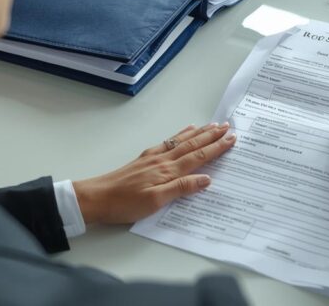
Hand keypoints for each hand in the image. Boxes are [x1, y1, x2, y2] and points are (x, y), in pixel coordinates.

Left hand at [72, 123, 235, 224]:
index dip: (217, 148)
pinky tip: (184, 132)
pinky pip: (168, 142)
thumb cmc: (125, 203)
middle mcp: (163, 159)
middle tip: (227, 126)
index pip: (199, 156)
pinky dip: (180, 135)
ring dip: (199, 132)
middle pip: (193, 144)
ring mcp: (153, 157)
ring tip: (212, 125)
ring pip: (181, 140)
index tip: (231, 139)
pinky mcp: (145, 158)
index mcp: (168, 170)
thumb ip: (182, 188)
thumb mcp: (156, 201)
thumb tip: (206, 179)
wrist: (97, 197)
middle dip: (212, 135)